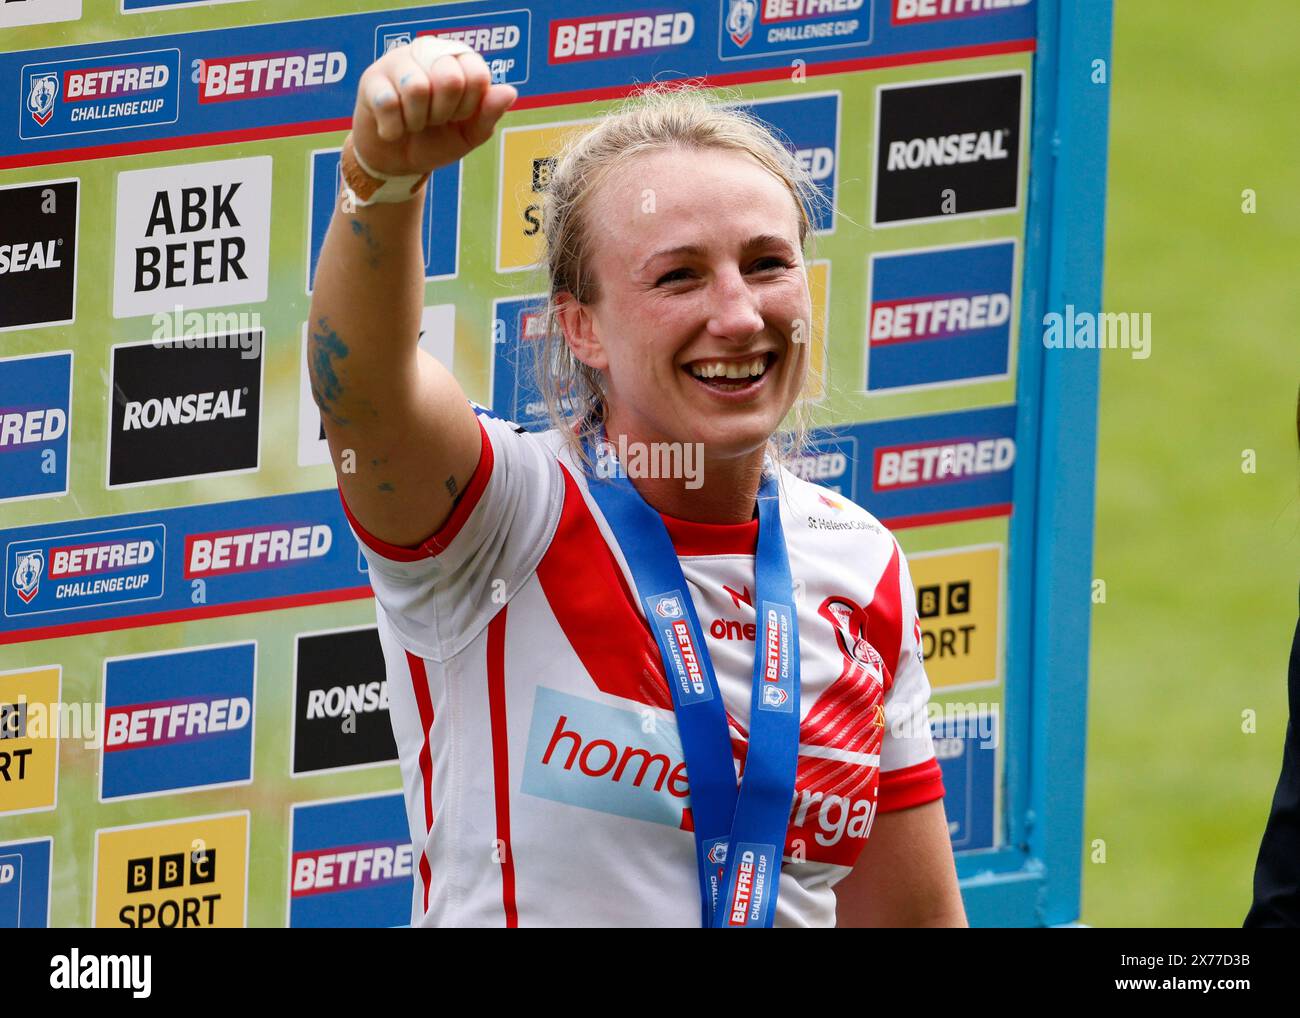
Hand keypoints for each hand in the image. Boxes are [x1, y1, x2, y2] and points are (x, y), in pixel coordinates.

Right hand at [351, 37, 517, 177]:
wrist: (398, 164)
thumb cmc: (436, 141)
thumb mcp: (469, 134)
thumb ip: (489, 114)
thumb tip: (509, 92)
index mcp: (456, 60)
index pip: (476, 73)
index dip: (470, 105)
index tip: (458, 115)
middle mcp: (427, 52)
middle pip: (449, 78)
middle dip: (443, 113)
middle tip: (432, 120)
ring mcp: (397, 62)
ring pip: (416, 88)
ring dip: (417, 120)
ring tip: (412, 122)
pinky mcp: (371, 80)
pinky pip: (388, 103)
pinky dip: (394, 129)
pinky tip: (392, 128)